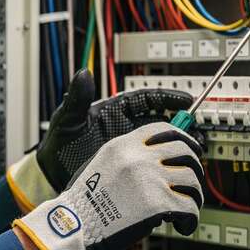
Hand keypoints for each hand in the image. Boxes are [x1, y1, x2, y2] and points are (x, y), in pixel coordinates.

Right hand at [13, 122, 204, 249]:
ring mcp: (150, 179)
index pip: (163, 130)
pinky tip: (182, 225)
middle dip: (195, 167)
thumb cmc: (84, 202)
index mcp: (123, 145)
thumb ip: (128, 157)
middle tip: (192, 181)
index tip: (192, 148)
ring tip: (186, 208)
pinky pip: (190, 208)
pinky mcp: (158, 204)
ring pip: (192, 180)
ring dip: (194, 196)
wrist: (75, 225)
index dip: (184, 138)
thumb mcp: (101, 164)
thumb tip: (160, 161)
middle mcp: (139, 158)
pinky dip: (191, 219)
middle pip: (185, 152)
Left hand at [35, 69, 192, 191]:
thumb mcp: (67, 122)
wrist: (53, 176)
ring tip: (195, 150)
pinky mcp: (133, 168)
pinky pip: (156, 162)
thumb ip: (77, 99)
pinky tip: (180, 169)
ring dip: (180, 145)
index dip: (168, 98)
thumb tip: (82, 73)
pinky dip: (169, 164)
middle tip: (196, 131)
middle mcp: (127, 127)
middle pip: (162, 121)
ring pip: (163, 142)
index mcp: (115, 110)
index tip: (186, 99)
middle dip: (182, 125)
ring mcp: (132, 148)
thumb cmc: (59, 146)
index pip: (147, 98)